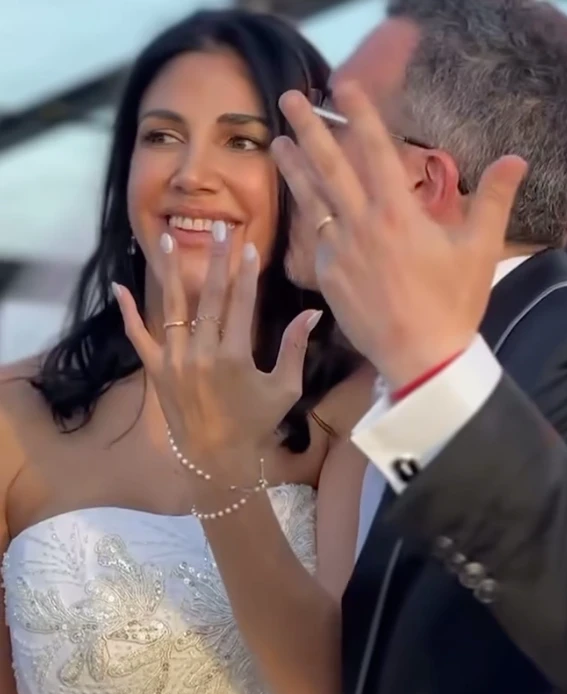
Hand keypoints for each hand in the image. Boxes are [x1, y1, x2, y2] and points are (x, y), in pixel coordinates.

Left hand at [113, 228, 320, 476]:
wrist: (217, 459)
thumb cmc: (255, 423)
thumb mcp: (285, 389)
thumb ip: (295, 348)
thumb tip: (312, 313)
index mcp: (235, 357)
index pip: (241, 304)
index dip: (245, 273)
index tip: (248, 246)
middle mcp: (202, 354)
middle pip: (209, 297)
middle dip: (215, 260)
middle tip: (218, 227)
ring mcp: (175, 361)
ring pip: (172, 307)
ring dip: (170, 271)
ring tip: (166, 237)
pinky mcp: (157, 371)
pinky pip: (139, 337)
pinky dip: (129, 313)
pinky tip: (119, 286)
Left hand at [272, 83, 526, 388]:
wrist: (421, 357)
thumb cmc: (453, 305)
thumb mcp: (481, 251)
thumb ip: (493, 201)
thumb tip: (515, 159)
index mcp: (398, 214)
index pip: (376, 152)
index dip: (360, 115)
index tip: (343, 87)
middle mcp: (362, 227)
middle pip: (330, 168)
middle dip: (309, 129)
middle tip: (290, 99)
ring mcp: (340, 253)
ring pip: (313, 202)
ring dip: (294, 170)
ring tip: (277, 144)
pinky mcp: (329, 279)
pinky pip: (316, 240)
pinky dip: (309, 218)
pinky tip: (303, 206)